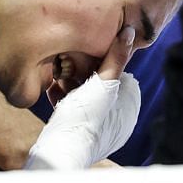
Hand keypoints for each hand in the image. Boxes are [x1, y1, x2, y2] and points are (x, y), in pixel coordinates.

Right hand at [27, 27, 140, 170]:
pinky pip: (72, 108)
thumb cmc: (85, 117)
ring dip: (69, 83)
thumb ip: (116, 57)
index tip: (86, 55)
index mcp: (130, 108)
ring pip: (83, 96)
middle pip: (99, 84)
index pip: (118, 73)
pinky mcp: (78, 133)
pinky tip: (51, 89)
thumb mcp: (103, 82)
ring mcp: (98, 129)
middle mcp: (118, 121)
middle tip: (66, 64)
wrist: (60, 151)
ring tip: (57, 76)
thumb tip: (131, 31)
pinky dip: (62, 97)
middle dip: (81, 73)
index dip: (101, 61)